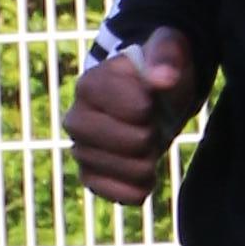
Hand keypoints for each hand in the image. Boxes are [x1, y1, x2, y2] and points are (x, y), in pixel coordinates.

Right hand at [66, 25, 200, 206]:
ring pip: (127, 170)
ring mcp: (82, 151)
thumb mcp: (168, 49)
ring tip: (147, 143)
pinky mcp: (91, 177)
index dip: (152, 105)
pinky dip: (139, 188)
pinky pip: (118, 196)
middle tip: (150, 122)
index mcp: (89, 85)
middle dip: (152, 133)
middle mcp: (76, 120)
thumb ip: (166, 56)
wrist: (152, 97)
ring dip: (149, 161)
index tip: (150, 97)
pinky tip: (145, 175)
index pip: (135, 108)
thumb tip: (163, 78)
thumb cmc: (157, 70)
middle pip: (131, 142)